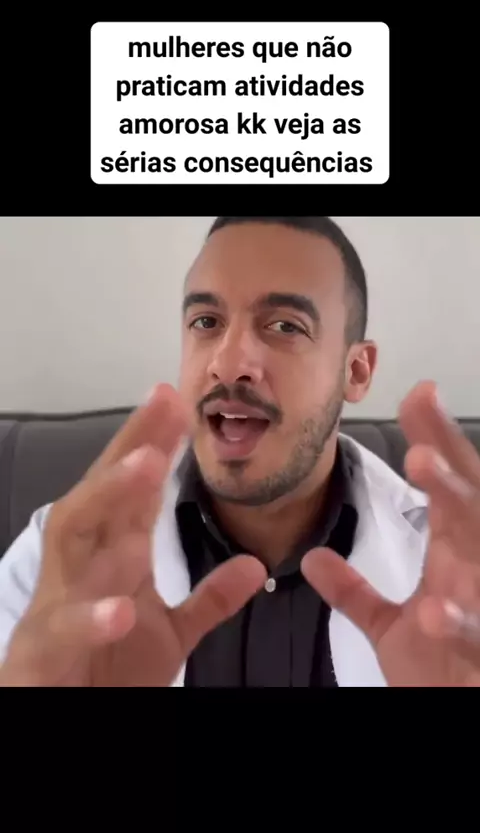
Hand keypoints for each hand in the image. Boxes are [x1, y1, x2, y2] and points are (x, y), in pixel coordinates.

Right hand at [0, 384, 265, 685]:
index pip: (136, 493)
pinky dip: (91, 616)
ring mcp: (60, 601)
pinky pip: (65, 626)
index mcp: (114, 558)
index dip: (157, 446)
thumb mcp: (171, 632)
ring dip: (107, 496)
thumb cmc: (107, 667)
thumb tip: (254, 566)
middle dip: (132, 445)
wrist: (61, 717)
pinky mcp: (44, 646)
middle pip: (104, 492)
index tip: (181, 401)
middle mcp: (84, 566)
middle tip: (165, 404)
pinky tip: (121, 608)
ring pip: (73, 535)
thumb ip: (210, 599)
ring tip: (146, 465)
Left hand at [302, 381, 479, 686]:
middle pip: (467, 503)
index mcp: (455, 559)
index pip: (446, 490)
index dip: (435, 442)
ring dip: (455, 505)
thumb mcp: (390, 626)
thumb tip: (313, 559)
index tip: (418, 393)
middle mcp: (475, 570)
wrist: (459, 705)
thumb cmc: (440, 667)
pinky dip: (458, 620)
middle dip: (445, 461)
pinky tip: (435, 608)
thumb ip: (354, 590)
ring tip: (424, 466)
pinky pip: (475, 633)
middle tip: (417, 416)